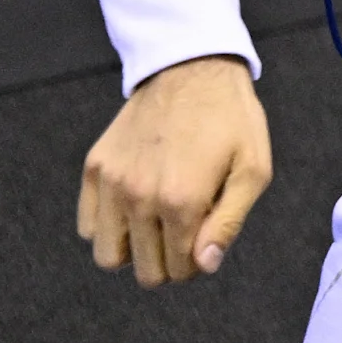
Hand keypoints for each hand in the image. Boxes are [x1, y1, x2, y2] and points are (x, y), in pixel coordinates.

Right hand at [77, 55, 272, 286]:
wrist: (193, 71)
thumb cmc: (232, 120)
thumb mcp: (253, 170)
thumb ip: (229, 223)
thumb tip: (205, 264)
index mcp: (182, 201)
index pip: (179, 269)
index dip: (196, 264)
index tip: (204, 243)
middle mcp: (140, 198)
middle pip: (144, 271)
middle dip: (168, 263)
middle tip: (185, 235)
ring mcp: (112, 184)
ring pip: (107, 257)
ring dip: (134, 251)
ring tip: (157, 226)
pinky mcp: (95, 169)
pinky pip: (88, 226)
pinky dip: (108, 227)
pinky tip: (134, 208)